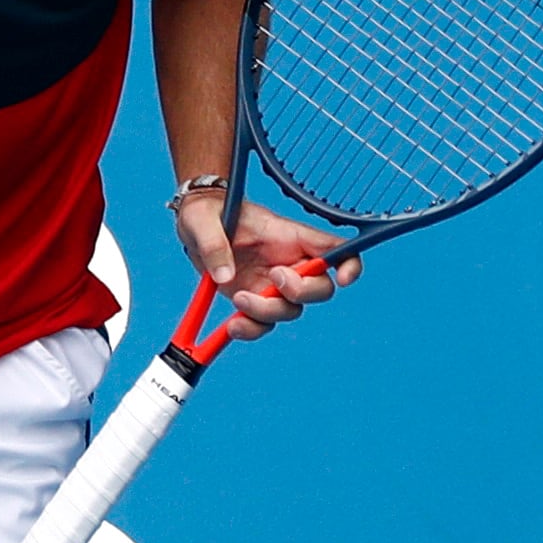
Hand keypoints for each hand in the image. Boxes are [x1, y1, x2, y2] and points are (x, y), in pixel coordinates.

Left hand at [175, 189, 350, 337]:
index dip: (350, 264)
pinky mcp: (256, 300)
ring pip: (291, 311)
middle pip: (320, 289)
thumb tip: (225, 277)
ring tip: (238, 298)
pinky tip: (233, 325)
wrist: (193, 228)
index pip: (335, 248)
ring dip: (267, 313)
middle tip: (273, 279)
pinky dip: (251, 330)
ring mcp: (273, 285)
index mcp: (290, 235)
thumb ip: (214, 244)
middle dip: (301, 293)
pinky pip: (264, 325)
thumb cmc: (207, 213)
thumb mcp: (203, 219)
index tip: (343, 279)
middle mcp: (289, 262)